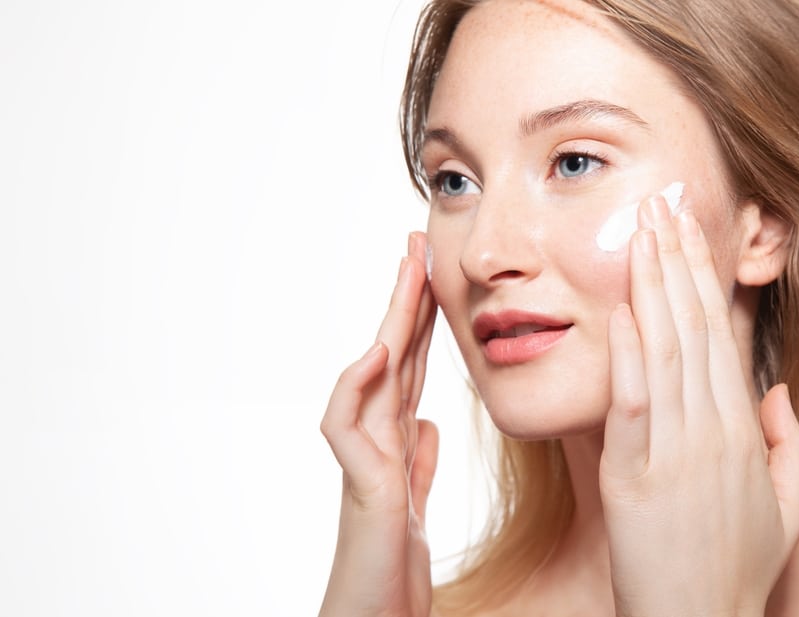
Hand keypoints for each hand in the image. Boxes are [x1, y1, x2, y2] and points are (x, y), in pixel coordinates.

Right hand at [319, 232, 437, 616]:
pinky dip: (358, 387)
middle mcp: (378, 440)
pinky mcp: (362, 488)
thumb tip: (429, 424)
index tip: (434, 271)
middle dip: (405, 300)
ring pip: (372, 377)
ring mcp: (365, 460)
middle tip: (415, 244)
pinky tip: (377, 352)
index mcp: (397, 440)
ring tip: (405, 274)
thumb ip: (417, 458)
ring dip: (388, 323)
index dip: (422, 318)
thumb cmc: (389, 565)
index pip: (410, 365)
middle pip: (392, 356)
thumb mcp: (414, 498)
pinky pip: (348, 426)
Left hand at [600, 196, 798, 616]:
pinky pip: (630, 404)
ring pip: (664, 353)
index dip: (705, 279)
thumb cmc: (737, 565)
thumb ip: (787, 442)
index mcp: (744, 433)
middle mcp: (712, 433)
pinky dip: (626, 354)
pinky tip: (620, 310)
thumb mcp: (783, 504)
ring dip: (651, 287)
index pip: (722, 336)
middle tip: (662, 203)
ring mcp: (672, 453)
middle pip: (693, 329)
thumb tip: (775, 390)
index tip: (691, 233)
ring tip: (641, 232)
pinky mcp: (631, 478)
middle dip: (676, 261)